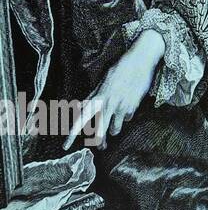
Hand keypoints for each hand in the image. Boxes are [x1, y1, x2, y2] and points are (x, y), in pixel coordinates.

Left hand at [63, 30, 163, 149]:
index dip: (72, 135)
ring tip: (116, 126)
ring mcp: (121, 107)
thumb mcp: (102, 82)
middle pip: (100, 131)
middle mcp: (107, 105)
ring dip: (115, 129)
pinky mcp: (133, 107)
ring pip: (116, 129)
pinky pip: (128, 118)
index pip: (81, 120)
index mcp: (96, 99)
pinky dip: (127, 115)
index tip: (65, 146)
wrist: (140, 62)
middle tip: (102, 147)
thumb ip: (92, 96)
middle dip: (101, 142)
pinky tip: (128, 106)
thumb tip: (81, 105)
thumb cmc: (119, 70)